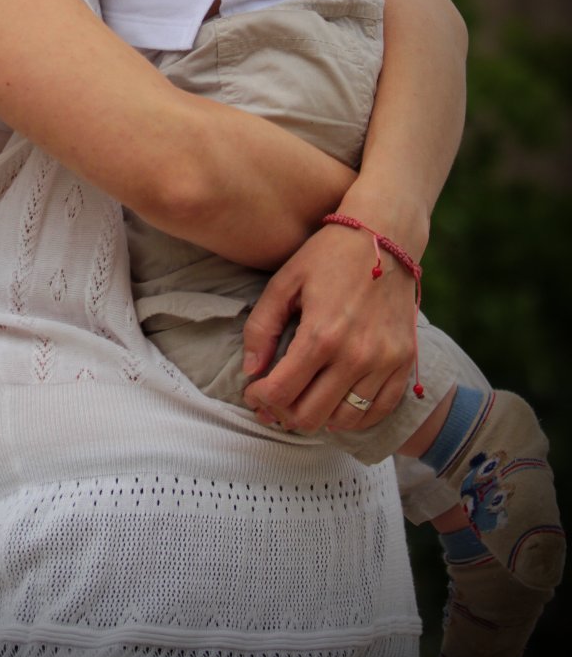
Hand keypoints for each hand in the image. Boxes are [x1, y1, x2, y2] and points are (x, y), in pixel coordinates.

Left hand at [240, 220, 418, 435]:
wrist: (384, 236)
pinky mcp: (405, 362)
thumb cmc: (328, 255)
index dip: (259, 399)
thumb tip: (251, 370)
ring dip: (318, 417)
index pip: (281, 392)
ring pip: (344, 420)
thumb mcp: (285, 281)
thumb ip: (261, 327)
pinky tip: (335, 402)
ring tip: (302, 399)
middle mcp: (356, 356)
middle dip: (283, 414)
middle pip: (310, 416)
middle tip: (272, 401)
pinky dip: (354, 416)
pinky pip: (379, 411)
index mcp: (322, 335)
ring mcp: (385, 362)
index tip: (253, 391)